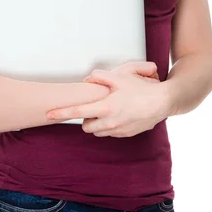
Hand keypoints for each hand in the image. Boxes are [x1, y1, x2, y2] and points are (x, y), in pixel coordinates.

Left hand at [46, 62, 170, 137]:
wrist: (162, 102)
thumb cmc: (141, 88)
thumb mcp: (121, 76)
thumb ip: (101, 76)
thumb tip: (88, 79)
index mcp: (106, 108)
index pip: (78, 113)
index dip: (61, 113)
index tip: (49, 114)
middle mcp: (110, 122)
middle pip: (86, 127)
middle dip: (85, 119)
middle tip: (93, 106)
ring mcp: (118, 130)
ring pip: (98, 131)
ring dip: (97, 123)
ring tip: (106, 109)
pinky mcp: (126, 134)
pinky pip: (111, 133)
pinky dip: (109, 125)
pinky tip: (118, 114)